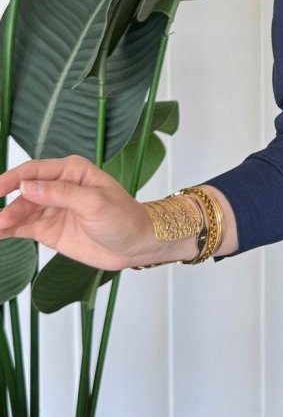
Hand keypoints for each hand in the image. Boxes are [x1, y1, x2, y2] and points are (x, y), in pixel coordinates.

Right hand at [0, 154, 152, 272]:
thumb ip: (61, 194)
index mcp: (72, 171)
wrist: (135, 246)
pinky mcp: (48, 229)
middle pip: (24, 191)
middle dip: (7, 201)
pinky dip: (8, 229)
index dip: (13, 178)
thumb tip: (28, 186)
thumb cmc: (123, 218)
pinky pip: (23, 227)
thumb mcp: (95, 203)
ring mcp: (52, 209)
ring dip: (6, 217)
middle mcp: (58, 187)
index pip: (36, 170)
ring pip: (21, 210)